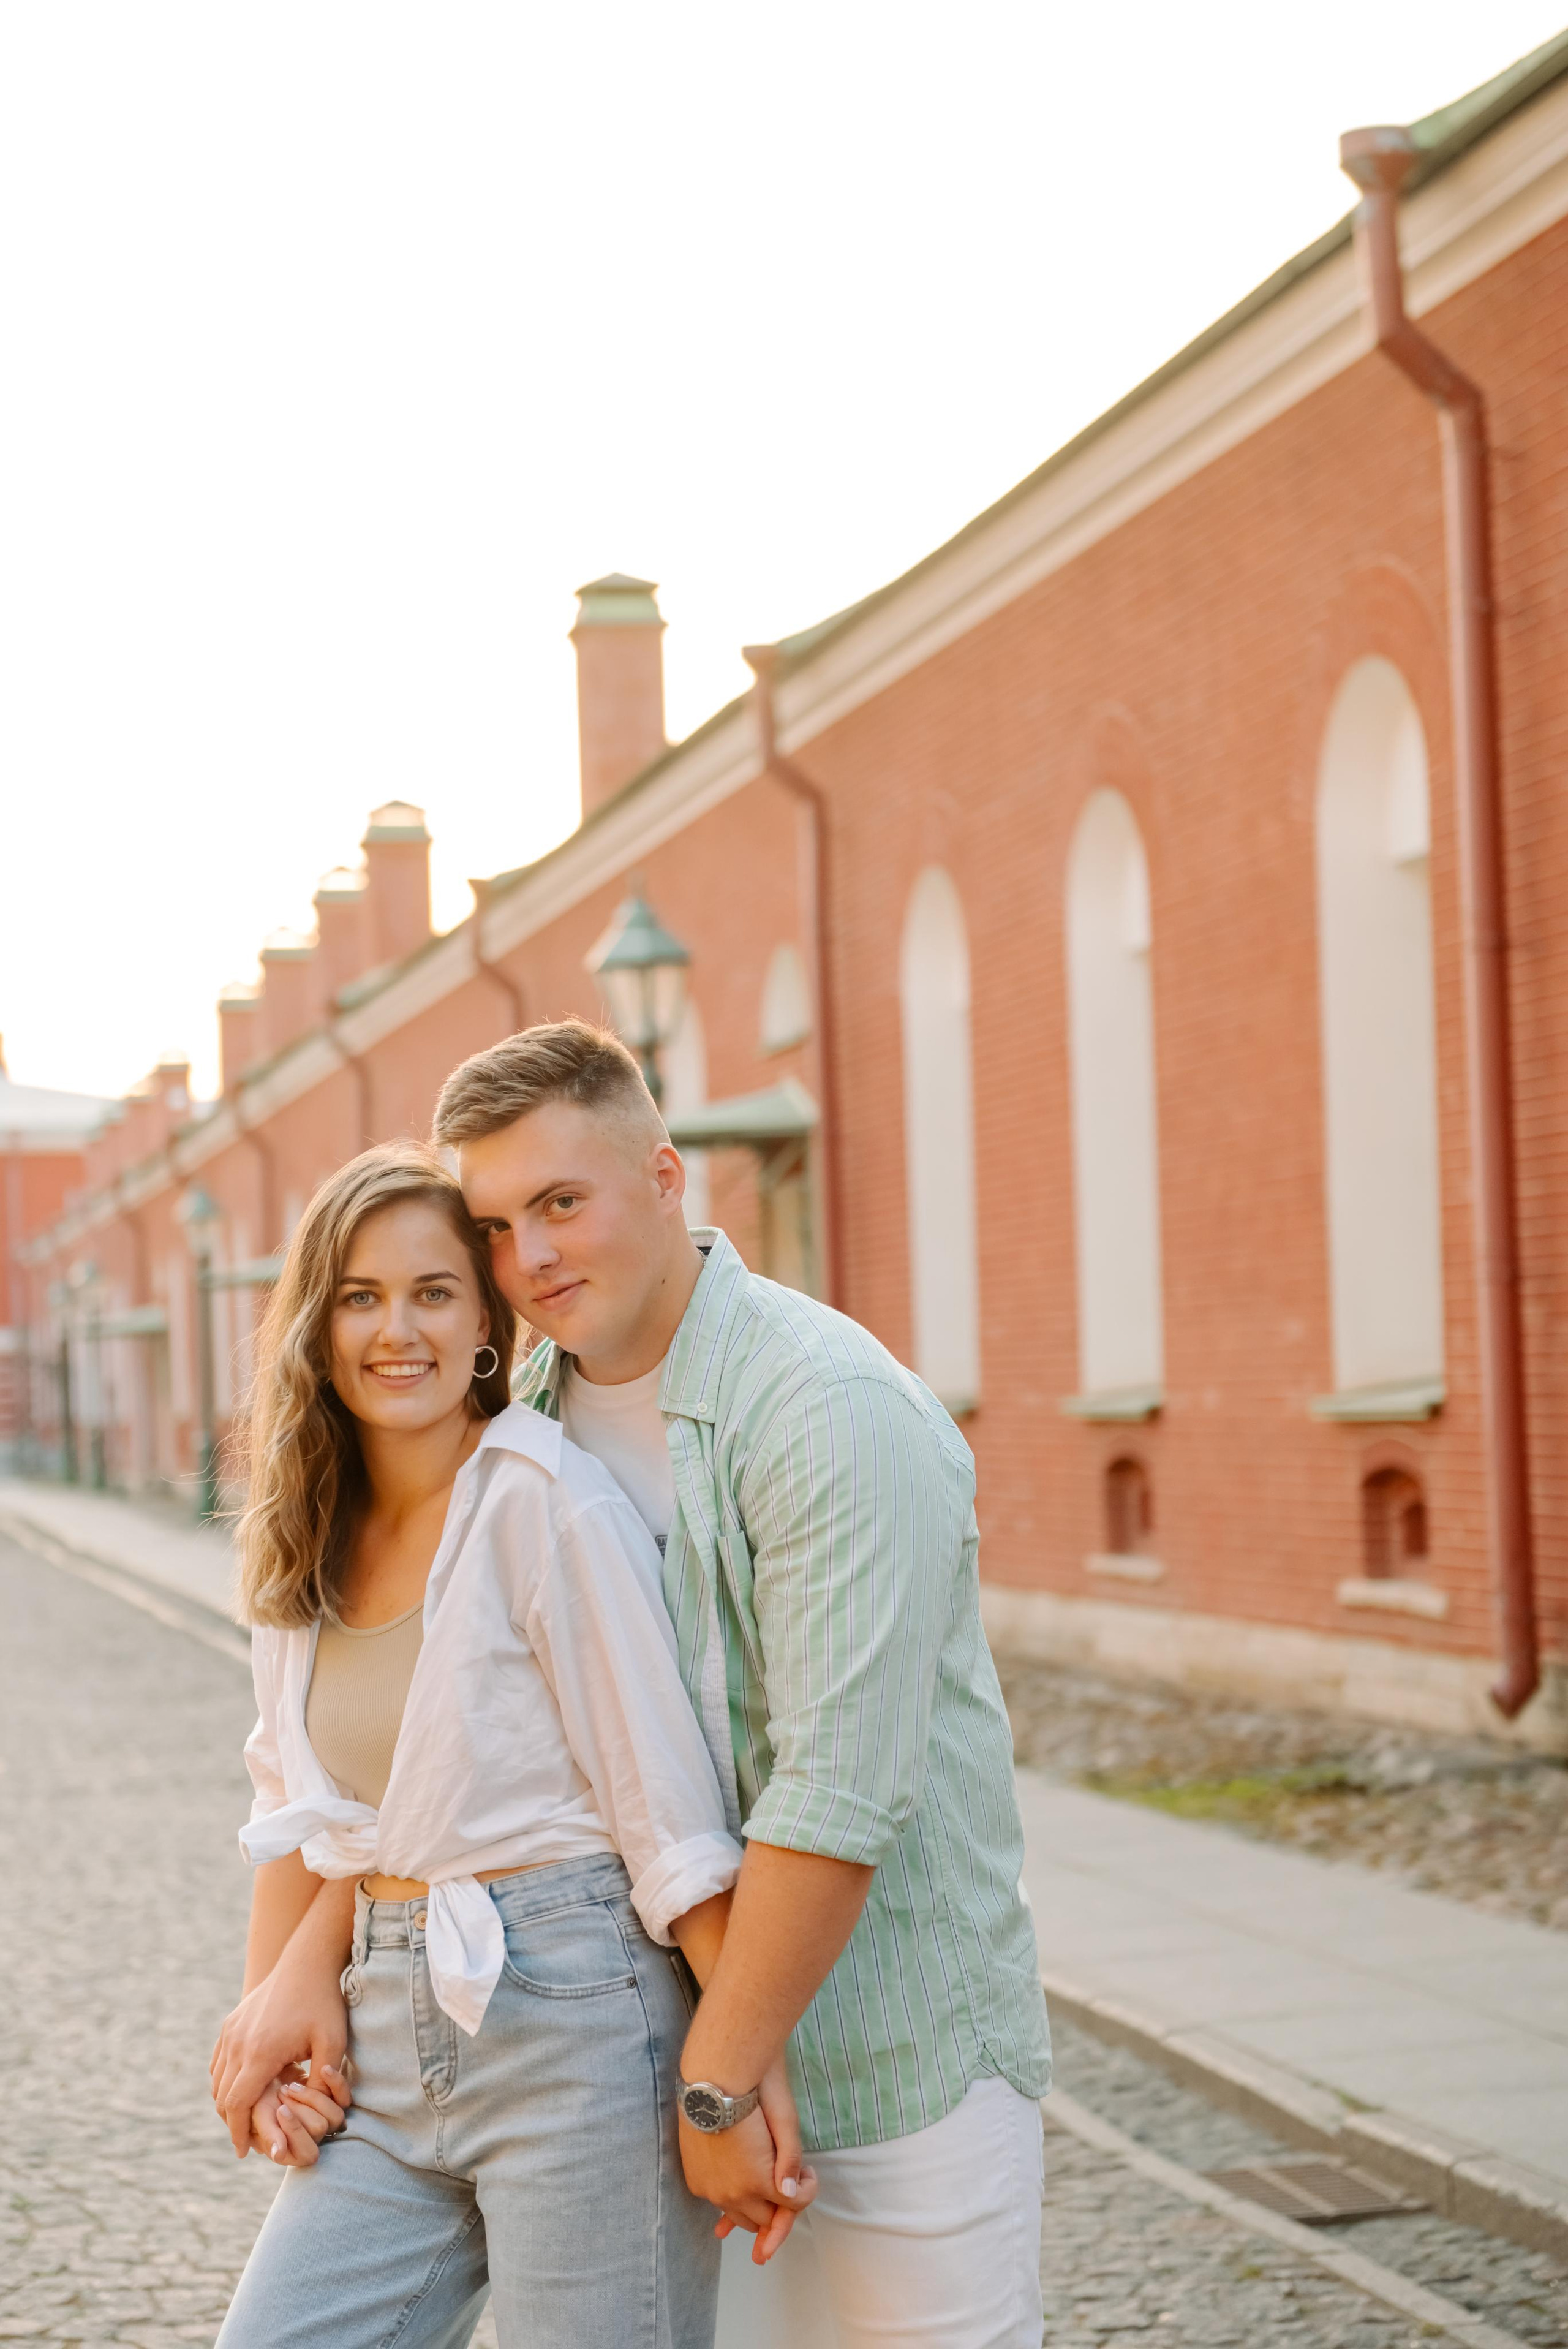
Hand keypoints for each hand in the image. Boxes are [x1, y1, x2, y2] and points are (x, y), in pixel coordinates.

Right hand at [211, 1947, 349, 2156]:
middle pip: (222, 2097)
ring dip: (226, 2102)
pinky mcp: (231, 2023)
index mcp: (260, 2053)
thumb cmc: (323, 2003)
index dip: (238, 2132)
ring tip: (243, 2120)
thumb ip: (322, 2082)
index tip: (243, 2152)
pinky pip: (219, 2061)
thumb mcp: (332, 2043)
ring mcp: (231, 2032)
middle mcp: (237, 2043)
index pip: (237, 2105)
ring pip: (217, 2080)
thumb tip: (314, 2116)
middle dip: (231, 2123)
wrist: (306, 1961)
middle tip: (245, 2142)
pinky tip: (241, 2089)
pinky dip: (224, 2081)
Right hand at [711, 2055, 815, 2263]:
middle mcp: (731, 2195)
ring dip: (756, 2207)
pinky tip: (739, 2190)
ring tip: (765, 2187)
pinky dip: (732, 2200)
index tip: (808, 2173)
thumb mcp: (784, 2124)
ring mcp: (709, 2191)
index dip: (806, 2191)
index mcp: (757, 2183)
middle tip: (788, 2180)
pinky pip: (718, 2202)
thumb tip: (791, 2193)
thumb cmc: (752, 2098)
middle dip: (782, 2204)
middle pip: (766, 2218)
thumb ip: (790, 2162)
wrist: (711, 2082)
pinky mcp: (695, 2181)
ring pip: (739, 2216)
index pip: (793, 2204)